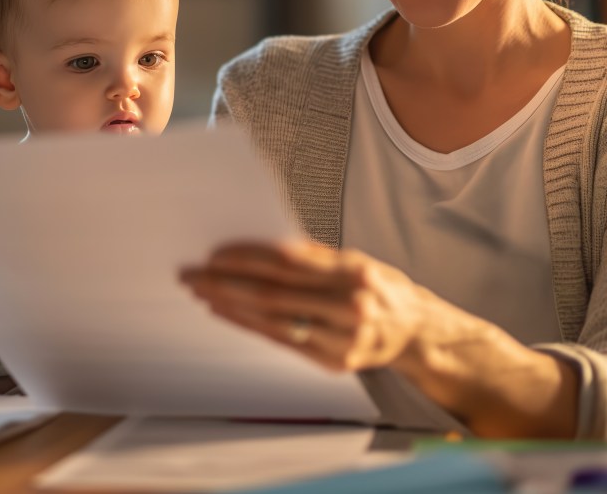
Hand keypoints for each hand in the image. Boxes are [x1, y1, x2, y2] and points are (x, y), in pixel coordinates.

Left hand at [181, 240, 428, 372]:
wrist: (414, 330)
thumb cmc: (377, 286)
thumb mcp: (352, 260)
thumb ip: (310, 256)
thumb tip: (255, 246)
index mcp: (354, 271)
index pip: (288, 262)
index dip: (246, 257)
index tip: (213, 254)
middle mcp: (350, 305)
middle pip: (273, 294)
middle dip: (225, 283)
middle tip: (192, 275)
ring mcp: (343, 337)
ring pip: (273, 321)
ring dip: (230, 306)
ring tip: (202, 293)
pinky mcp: (335, 361)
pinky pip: (281, 341)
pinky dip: (250, 325)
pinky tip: (227, 313)